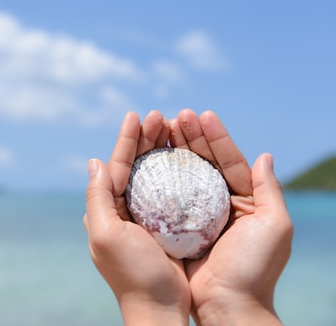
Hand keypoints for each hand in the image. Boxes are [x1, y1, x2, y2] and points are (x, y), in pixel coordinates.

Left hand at [84, 111, 189, 325]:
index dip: (125, 140)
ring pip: (152, 175)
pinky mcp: (166, 227)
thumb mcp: (105, 234)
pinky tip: (186, 158)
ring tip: (172, 128)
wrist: (159, 308)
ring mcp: (145, 218)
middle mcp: (123, 211)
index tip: (135, 115)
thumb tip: (93, 162)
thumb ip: (96, 198)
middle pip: (134, 166)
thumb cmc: (132, 273)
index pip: (115, 167)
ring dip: (160, 151)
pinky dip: (176, 172)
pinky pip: (171, 192)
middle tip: (160, 116)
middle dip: (145, 140)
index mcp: (107, 210)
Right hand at [169, 109, 292, 325]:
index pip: (229, 160)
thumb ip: (269, 190)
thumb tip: (265, 156)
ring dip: (171, 150)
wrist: (226, 306)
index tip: (201, 114)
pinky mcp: (175, 226)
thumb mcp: (274, 226)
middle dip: (189, 136)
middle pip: (202, 162)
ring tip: (158, 128)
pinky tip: (146, 158)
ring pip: (182, 174)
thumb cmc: (253, 268)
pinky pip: (164, 196)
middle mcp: (218, 203)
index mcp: (243, 201)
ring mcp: (195, 214)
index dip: (215, 136)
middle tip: (174, 116)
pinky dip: (156, 176)